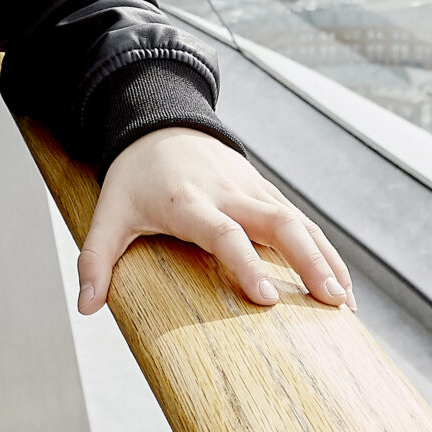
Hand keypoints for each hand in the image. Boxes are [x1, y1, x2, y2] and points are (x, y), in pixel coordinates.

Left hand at [77, 127, 351, 314]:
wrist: (162, 123)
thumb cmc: (135, 176)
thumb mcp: (108, 213)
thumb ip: (95, 260)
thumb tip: (86, 308)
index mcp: (189, 201)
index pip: (223, 232)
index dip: (245, 264)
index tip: (267, 299)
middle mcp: (228, 192)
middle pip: (278, 222)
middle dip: (308, 261)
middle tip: (330, 301)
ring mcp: (252, 189)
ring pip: (299, 220)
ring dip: (325, 259)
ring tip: (345, 304)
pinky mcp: (266, 191)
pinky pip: (302, 221)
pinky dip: (325, 251)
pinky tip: (339, 285)